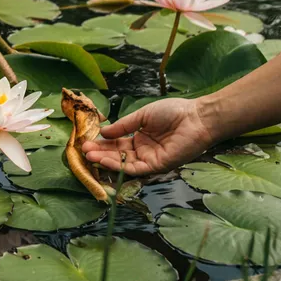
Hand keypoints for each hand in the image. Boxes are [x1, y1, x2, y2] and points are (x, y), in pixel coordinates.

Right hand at [82, 97, 218, 176]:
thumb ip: (124, 125)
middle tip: (84, 150)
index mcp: (140, 138)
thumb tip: (103, 132)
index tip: (87, 141)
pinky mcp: (158, 166)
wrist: (196, 117)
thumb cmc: (173, 112)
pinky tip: (106, 160)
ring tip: (90, 155)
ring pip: (124, 164)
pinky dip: (120, 166)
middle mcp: (143, 151)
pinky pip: (136, 169)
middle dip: (100, 153)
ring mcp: (150, 160)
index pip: (117, 144)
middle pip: (118, 155)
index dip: (102, 143)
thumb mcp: (143, 115)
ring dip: (106, 160)